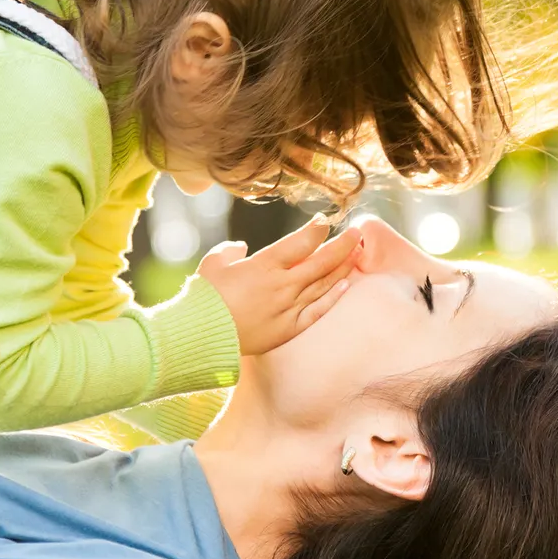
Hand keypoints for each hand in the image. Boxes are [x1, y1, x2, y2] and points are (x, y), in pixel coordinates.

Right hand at [197, 215, 360, 355]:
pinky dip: (333, 297)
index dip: (316, 229)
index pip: (301, 242)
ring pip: (324, 284)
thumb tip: (241, 248)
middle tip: (357, 233)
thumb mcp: (212, 264)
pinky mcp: (289, 329)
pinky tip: (346, 286)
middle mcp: (282, 285)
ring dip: (343, 267)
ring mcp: (288, 308)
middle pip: (321, 262)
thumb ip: (230, 251)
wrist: (200, 336)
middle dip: (342, 245)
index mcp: (263, 265)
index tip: (324, 221)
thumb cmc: (204, 298)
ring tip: (357, 255)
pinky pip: (317, 311)